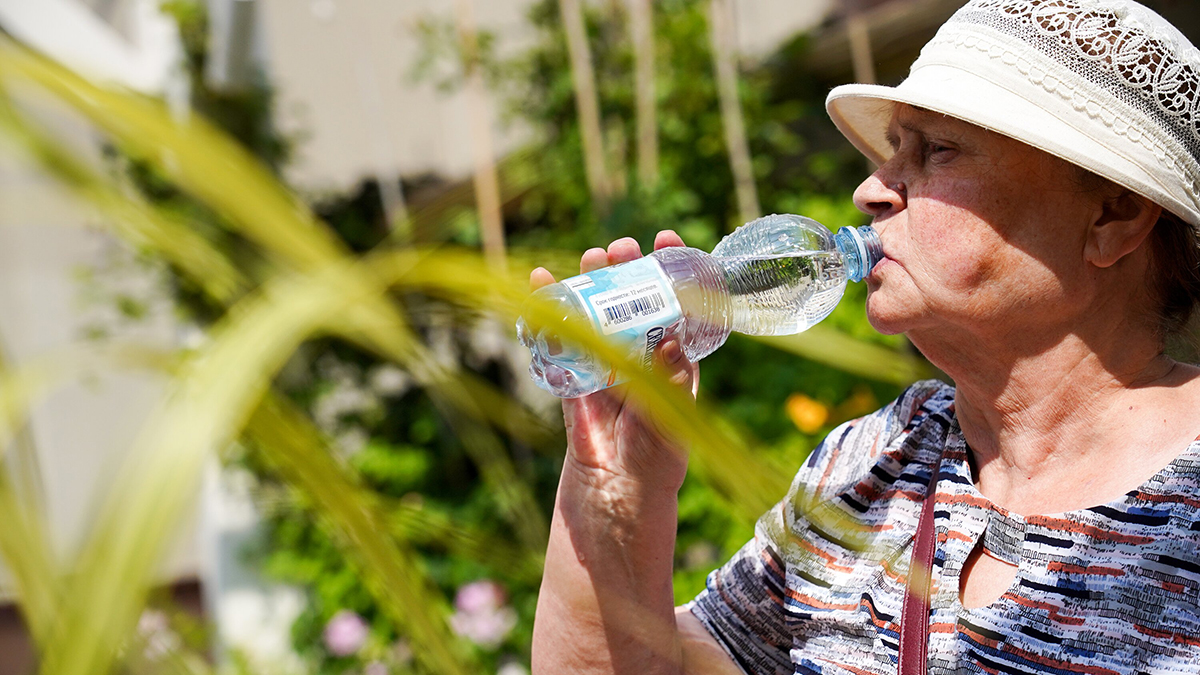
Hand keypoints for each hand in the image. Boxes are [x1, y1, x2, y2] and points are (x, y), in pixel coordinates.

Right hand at [530, 230, 698, 492]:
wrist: (618, 491)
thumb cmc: (657, 457)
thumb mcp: (674, 415)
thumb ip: (672, 378)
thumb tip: (671, 338)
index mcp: (671, 354)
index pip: (674, 300)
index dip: (672, 268)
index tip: (667, 240)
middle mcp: (637, 350)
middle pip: (630, 296)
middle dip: (625, 266)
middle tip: (620, 248)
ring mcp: (603, 359)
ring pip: (595, 308)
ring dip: (590, 279)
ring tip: (590, 257)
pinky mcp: (572, 373)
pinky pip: (559, 335)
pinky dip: (548, 308)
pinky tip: (541, 282)